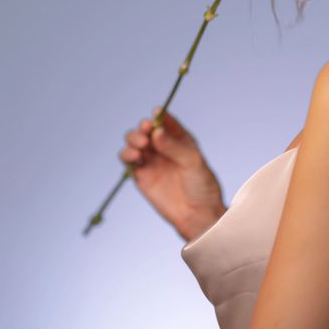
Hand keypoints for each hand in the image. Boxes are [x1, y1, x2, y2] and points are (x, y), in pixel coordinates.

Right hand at [118, 107, 225, 240]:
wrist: (198, 215)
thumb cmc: (202, 186)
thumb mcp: (193, 162)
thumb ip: (174, 146)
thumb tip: (156, 132)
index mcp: (179, 139)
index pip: (165, 121)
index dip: (159, 115)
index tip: (157, 113)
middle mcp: (162, 147)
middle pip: (145, 130)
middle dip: (142, 127)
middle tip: (146, 132)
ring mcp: (150, 160)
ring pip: (134, 142)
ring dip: (133, 139)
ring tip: (141, 145)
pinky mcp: (141, 175)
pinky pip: (128, 161)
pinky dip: (127, 155)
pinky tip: (135, 156)